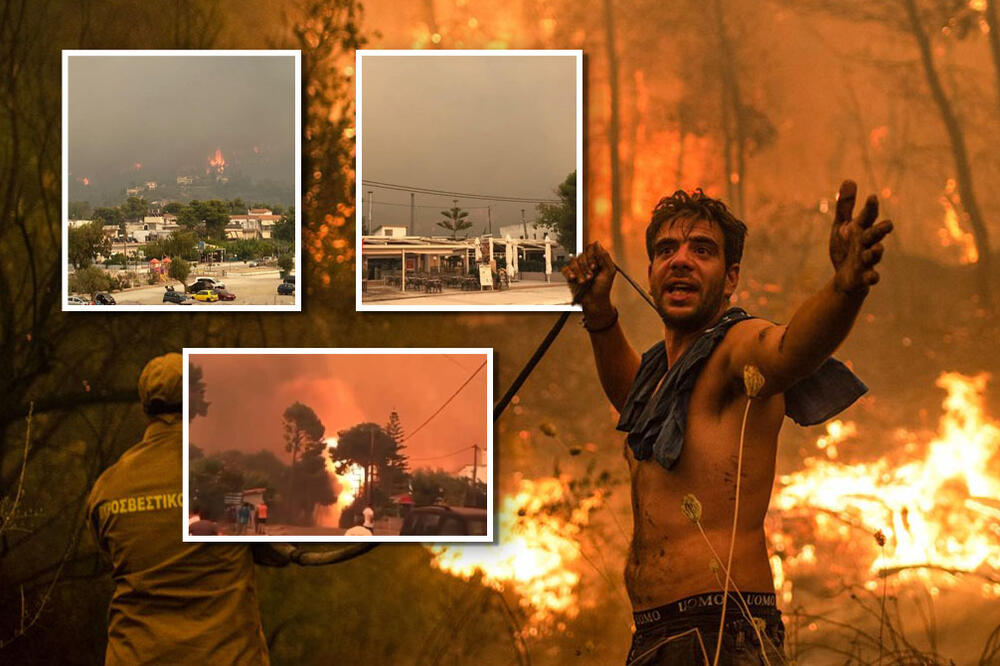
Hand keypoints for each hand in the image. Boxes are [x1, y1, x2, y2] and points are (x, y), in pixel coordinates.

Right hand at [562, 241, 616, 317]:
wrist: (594, 302)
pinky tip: (573, 279)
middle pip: (581, 255)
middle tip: (590, 277)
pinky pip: (565, 269)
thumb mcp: (609, 271)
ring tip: (583, 282)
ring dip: (579, 273)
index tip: (594, 266)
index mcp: (596, 259)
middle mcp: (587, 262)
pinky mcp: (570, 275)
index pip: (590, 249)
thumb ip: (604, 256)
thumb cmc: (603, 289)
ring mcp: (578, 268)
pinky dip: (569, 273)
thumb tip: (597, 243)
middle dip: (585, 267)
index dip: (591, 256)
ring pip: (573, 262)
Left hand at [829, 180, 893, 294]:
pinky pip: (871, 277)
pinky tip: (873, 278)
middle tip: (887, 225)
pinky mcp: (864, 277)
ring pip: (874, 255)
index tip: (872, 197)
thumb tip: (849, 180)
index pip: (868, 216)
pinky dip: (872, 277)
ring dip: (876, 252)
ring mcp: (867, 260)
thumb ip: (845, 206)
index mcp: (861, 229)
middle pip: (876, 234)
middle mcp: (867, 243)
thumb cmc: (846, 247)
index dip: (870, 208)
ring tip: (877, 248)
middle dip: (880, 230)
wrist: (845, 278)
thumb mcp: (842, 226)